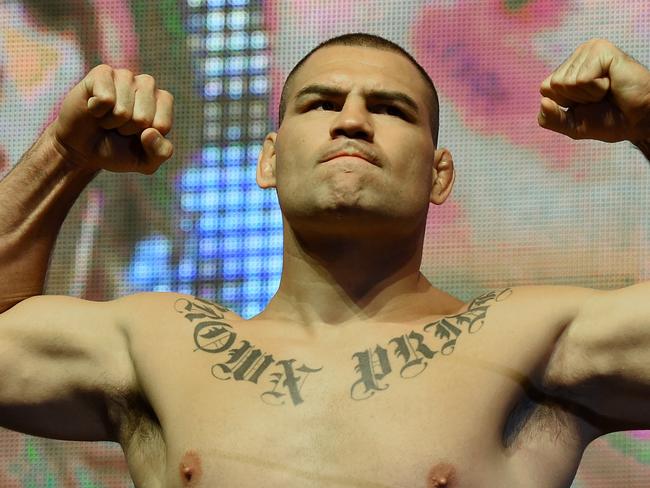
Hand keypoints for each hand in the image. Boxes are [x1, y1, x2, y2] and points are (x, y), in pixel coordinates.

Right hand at [51, 65, 173, 173]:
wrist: (82, 148)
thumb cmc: (118, 150)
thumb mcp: (146, 162)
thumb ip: (160, 152)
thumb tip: (150, 132)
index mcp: (163, 102)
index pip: (163, 125)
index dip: (146, 138)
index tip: (136, 135)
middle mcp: (147, 84)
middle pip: (143, 118)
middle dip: (128, 130)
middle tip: (118, 127)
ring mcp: (125, 76)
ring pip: (123, 110)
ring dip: (112, 122)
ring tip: (107, 118)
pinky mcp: (102, 73)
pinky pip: (106, 99)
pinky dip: (97, 111)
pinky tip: (94, 108)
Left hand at [538, 39, 649, 143]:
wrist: (640, 121)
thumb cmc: (610, 120)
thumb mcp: (572, 125)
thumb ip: (551, 119)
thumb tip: (542, 102)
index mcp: (567, 71)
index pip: (545, 89)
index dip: (565, 104)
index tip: (586, 103)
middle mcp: (576, 57)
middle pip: (555, 85)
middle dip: (577, 99)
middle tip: (600, 97)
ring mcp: (588, 50)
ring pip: (567, 82)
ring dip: (589, 94)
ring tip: (607, 90)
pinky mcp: (600, 50)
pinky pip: (582, 78)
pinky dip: (597, 88)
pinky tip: (611, 84)